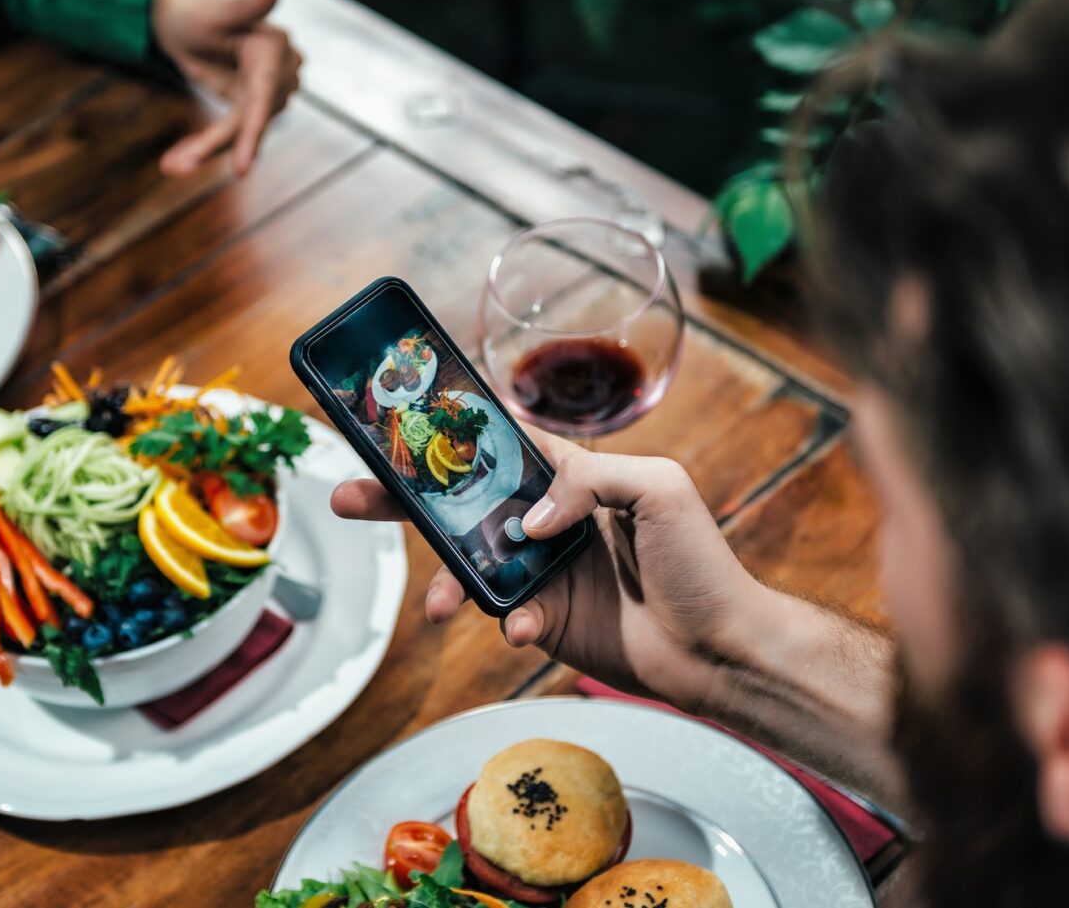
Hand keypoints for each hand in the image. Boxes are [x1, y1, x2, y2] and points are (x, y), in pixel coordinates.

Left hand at [150, 0, 302, 176]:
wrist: (184, 20)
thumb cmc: (196, 11)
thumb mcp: (214, 11)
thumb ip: (244, 6)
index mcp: (273, 47)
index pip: (264, 96)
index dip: (254, 133)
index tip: (243, 168)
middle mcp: (279, 71)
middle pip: (250, 120)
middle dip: (214, 145)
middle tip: (175, 165)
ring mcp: (268, 90)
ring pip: (239, 132)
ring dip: (206, 150)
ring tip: (171, 165)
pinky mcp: (253, 104)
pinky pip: (233, 133)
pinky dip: (206, 146)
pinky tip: (178, 159)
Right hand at [330, 432, 767, 711]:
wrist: (719, 649)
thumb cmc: (702, 561)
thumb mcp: (660, 488)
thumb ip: (590, 479)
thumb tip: (528, 521)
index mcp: (573, 474)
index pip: (501, 441)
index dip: (452, 428)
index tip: (398, 418)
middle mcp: (548, 518)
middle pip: (461, 500)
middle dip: (401, 498)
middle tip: (348, 496)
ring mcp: (541, 569)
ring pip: (469, 564)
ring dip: (444, 579)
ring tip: (438, 606)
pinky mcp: (543, 618)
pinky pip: (502, 615)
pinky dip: (505, 621)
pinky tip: (526, 628)